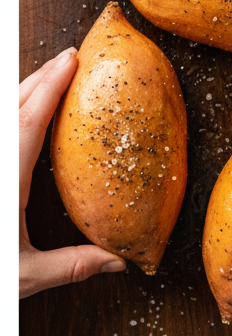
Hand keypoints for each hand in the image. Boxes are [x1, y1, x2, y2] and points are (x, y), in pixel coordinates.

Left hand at [20, 47, 126, 296]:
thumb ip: (70, 265)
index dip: (51, 86)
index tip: (71, 61)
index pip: (28, 119)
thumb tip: (116, 262)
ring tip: (48, 82)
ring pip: (0, 114)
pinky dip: (12, 117)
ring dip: (22, 93)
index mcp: (5, 179)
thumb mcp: (24, 275)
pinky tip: (22, 121)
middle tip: (67, 60)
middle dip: (40, 77)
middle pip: (11, 105)